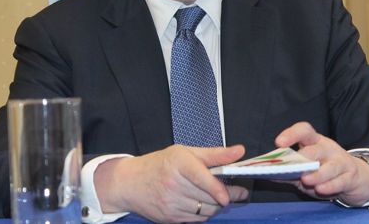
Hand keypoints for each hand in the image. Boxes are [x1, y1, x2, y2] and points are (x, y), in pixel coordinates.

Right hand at [94, 144, 248, 222]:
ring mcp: (170, 203)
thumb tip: (239, 151)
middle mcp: (173, 183)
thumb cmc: (160, 164)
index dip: (218, 188)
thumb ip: (215, 154)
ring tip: (219, 196)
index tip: (229, 195)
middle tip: (238, 192)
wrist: (129, 183)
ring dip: (216, 205)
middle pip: (208, 197)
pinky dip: (205, 213)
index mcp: (178, 162)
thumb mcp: (185, 152)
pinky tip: (203, 203)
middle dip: (227, 196)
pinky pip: (196, 219)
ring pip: (205, 210)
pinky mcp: (169, 218)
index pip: (201, 177)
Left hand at [275, 122, 368, 205]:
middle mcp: (328, 148)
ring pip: (330, 166)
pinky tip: (321, 190)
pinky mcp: (351, 176)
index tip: (279, 143)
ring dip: (318, 174)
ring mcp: (341, 161)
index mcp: (315, 142)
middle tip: (294, 164)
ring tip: (306, 179)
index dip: (291, 134)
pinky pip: (341, 181)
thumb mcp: (305, 170)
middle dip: (305, 156)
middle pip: (317, 149)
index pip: (304, 130)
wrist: (356, 179)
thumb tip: (267, 174)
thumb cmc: (325, 172)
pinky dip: (330, 186)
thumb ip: (288, 172)